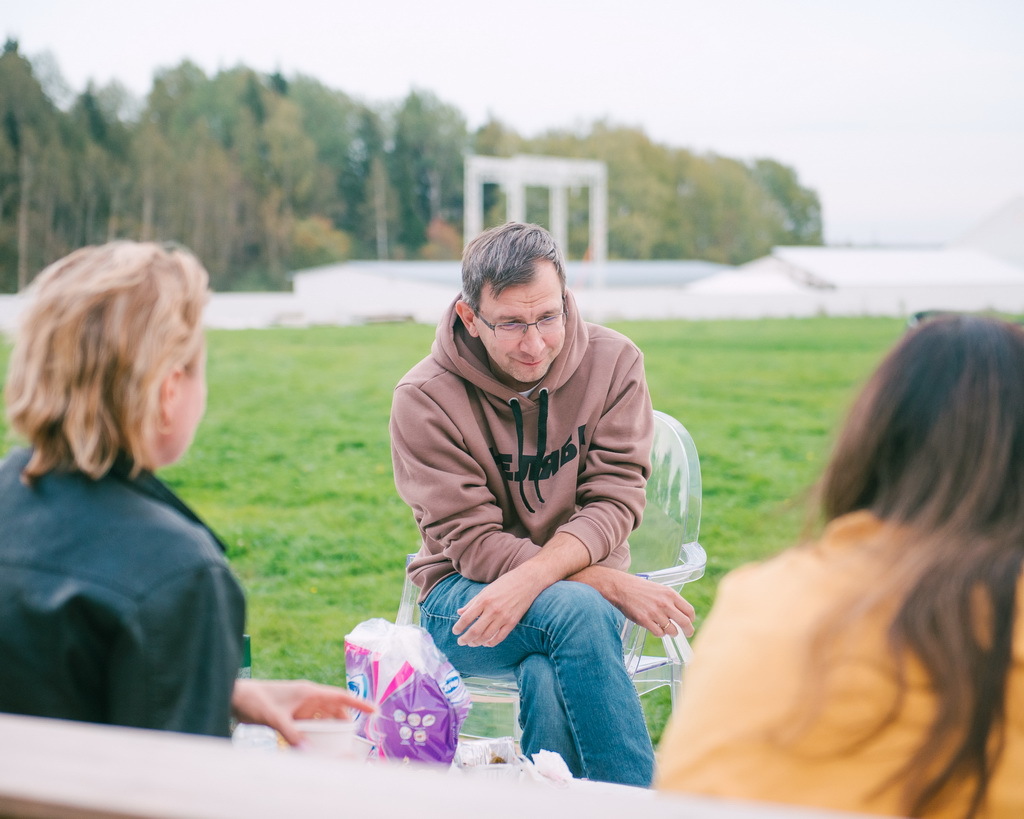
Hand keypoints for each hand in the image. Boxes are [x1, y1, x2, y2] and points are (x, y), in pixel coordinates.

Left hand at [231, 679, 374, 746]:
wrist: (234, 696)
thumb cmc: (254, 700)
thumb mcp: (274, 718)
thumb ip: (292, 735)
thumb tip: (308, 752)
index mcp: (308, 692)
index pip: (340, 696)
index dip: (358, 702)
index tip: (374, 710)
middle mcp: (307, 698)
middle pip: (334, 709)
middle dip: (345, 721)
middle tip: (353, 736)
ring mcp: (299, 706)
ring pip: (322, 717)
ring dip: (330, 728)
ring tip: (338, 743)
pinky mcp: (291, 714)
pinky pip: (310, 724)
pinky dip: (316, 733)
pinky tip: (317, 744)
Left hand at [452, 571, 541, 647]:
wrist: (527, 580)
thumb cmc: (505, 583)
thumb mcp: (486, 590)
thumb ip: (472, 602)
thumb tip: (459, 613)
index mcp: (484, 600)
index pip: (466, 618)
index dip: (458, 627)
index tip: (455, 631)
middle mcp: (492, 610)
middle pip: (475, 631)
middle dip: (465, 639)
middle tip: (461, 642)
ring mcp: (503, 617)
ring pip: (486, 636)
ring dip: (476, 642)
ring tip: (472, 643)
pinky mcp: (512, 622)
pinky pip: (500, 637)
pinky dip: (491, 643)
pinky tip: (486, 643)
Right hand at [575, 567, 695, 637]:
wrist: (621, 587)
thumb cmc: (640, 589)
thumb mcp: (660, 589)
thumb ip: (671, 600)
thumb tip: (682, 614)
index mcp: (670, 594)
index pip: (689, 610)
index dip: (691, 619)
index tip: (690, 622)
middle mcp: (665, 603)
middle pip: (685, 622)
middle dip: (688, 630)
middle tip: (687, 633)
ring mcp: (655, 612)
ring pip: (672, 630)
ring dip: (670, 632)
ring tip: (666, 629)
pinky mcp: (645, 620)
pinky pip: (659, 633)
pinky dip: (659, 633)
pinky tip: (656, 628)